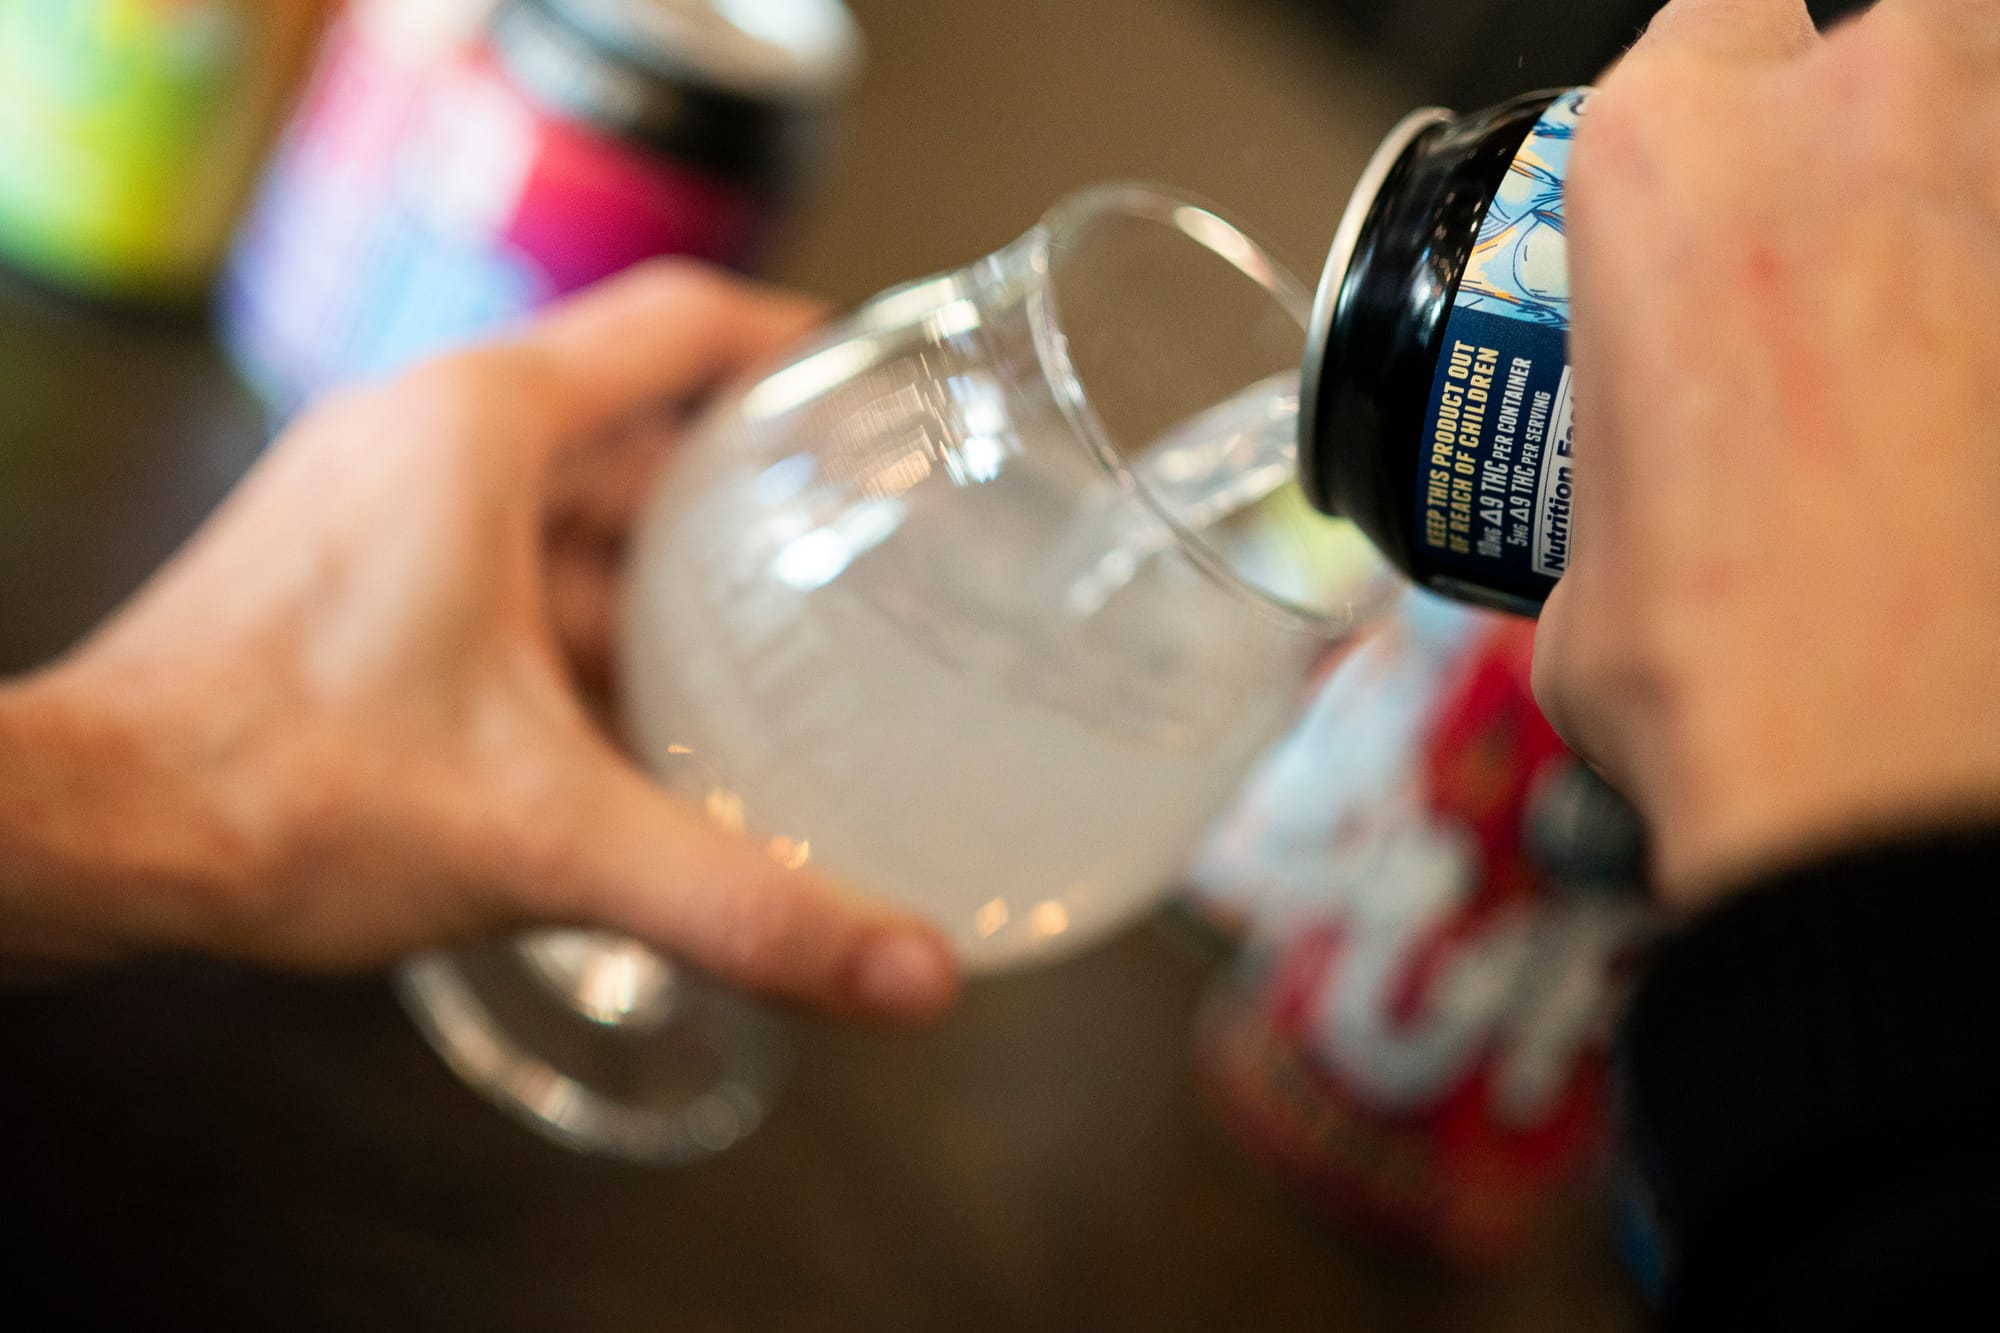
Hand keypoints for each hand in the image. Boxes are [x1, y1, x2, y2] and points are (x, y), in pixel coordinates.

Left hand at [0, 262, 959, 1023]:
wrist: (87, 833)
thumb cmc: (275, 789)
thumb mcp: (547, 836)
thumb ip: (741, 901)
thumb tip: (915, 976)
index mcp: (484, 429)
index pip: (683, 323)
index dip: (798, 345)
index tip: (878, 396)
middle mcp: (430, 437)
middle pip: (640, 424)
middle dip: (753, 491)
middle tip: (864, 547)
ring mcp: (385, 504)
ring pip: (575, 510)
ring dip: (672, 573)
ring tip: (785, 643)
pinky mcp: (357, 576)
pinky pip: (514, 568)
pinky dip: (594, 624)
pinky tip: (655, 714)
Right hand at [1533, 0, 1999, 907]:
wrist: (1885, 791)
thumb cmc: (1722, 676)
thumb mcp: (1588, 559)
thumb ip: (1627, 462)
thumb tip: (1658, 501)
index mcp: (1667, 165)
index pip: (1710, 23)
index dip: (1728, 102)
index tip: (1745, 187)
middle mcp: (1851, 120)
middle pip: (1899, 24)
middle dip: (1888, 109)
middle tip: (1875, 246)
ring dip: (1975, 195)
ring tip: (1950, 327)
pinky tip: (1983, 412)